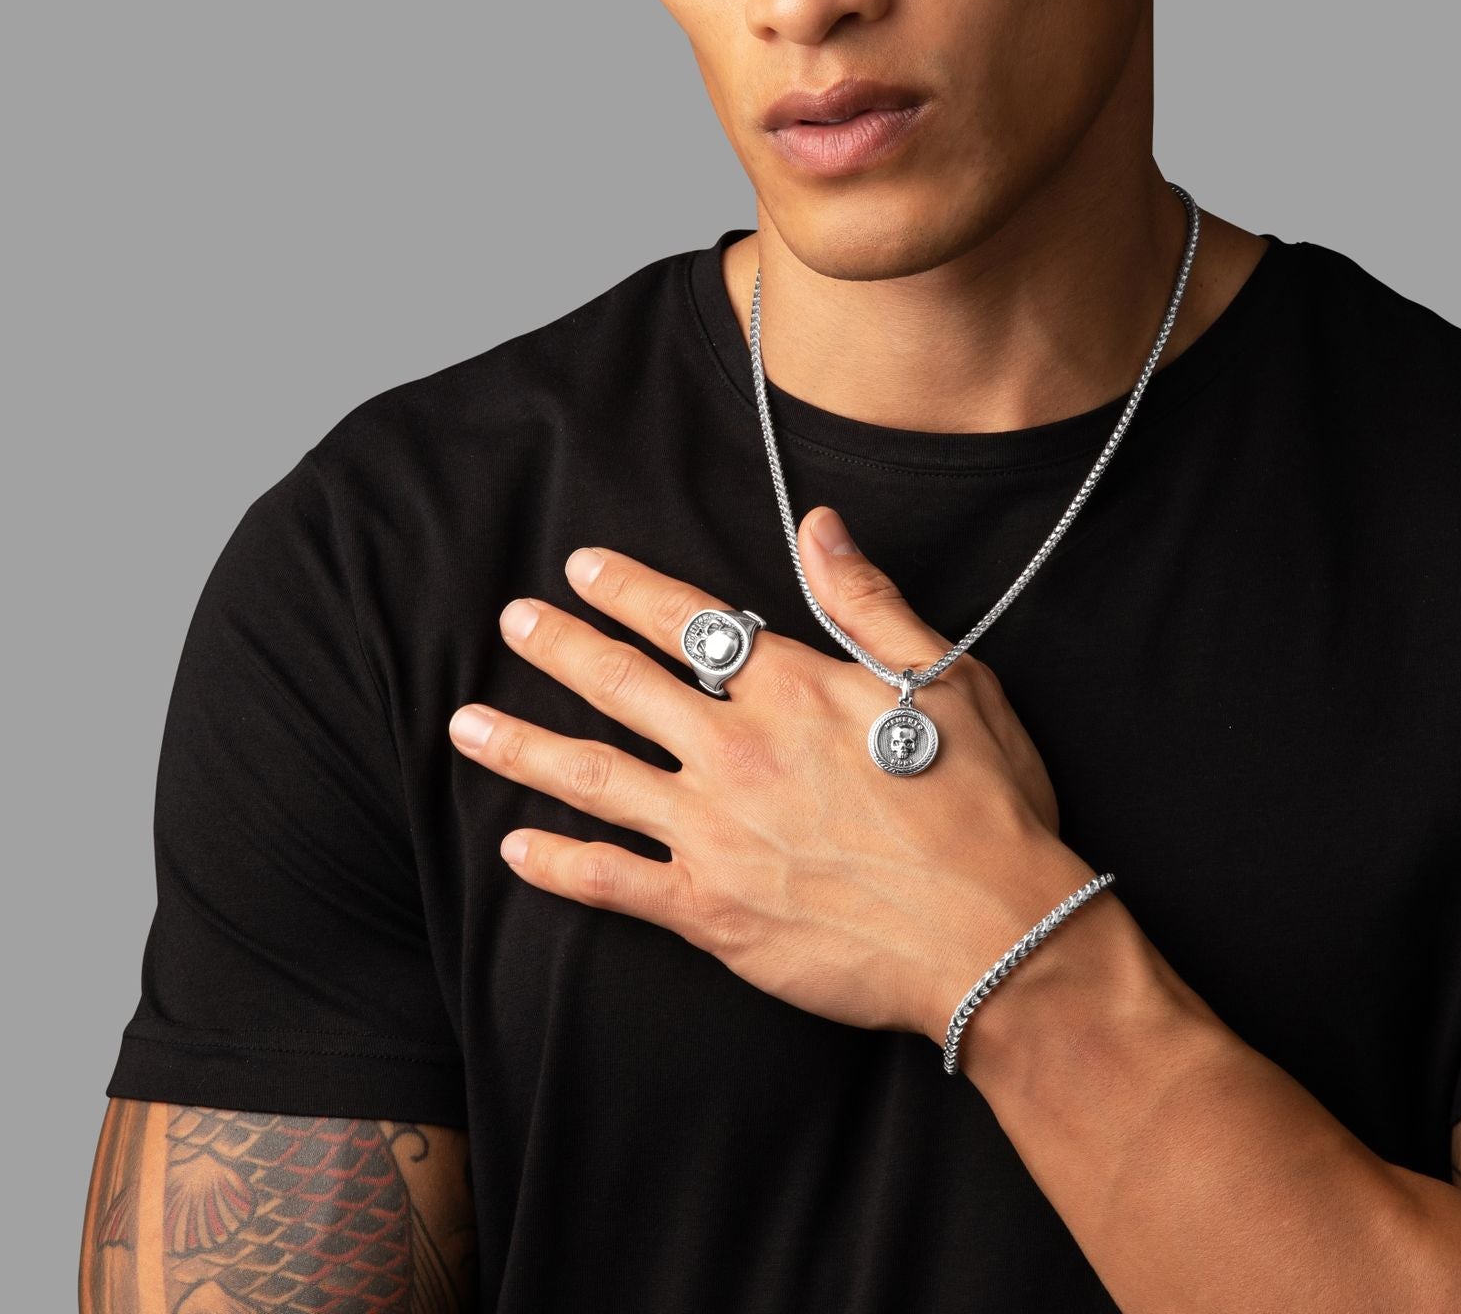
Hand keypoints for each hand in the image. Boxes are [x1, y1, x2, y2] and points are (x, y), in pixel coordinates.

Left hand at [447, 505, 1106, 1045]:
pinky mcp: (711, 911)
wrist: (995, 935)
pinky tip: (514, 848)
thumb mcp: (946, 677)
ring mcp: (716, 832)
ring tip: (466, 726)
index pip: (691, 621)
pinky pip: (613, 881)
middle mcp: (739, 749)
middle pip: (625, 685)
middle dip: (560, 649)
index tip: (581, 568)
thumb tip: (821, 525)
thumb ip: (869, 600)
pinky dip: (558, 864)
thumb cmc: (983, 805)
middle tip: (511, 623)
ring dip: (525, 746)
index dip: (629, 590)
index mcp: (794, 689)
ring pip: (596, 777)